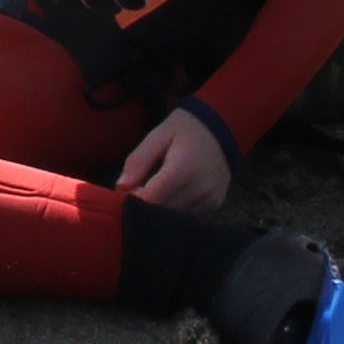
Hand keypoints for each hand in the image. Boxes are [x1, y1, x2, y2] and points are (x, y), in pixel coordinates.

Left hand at [115, 104, 233, 212]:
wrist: (223, 127)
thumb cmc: (186, 129)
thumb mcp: (158, 135)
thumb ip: (138, 160)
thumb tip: (121, 187)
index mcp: (182, 170)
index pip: (150, 199)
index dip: (133, 200)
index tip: (127, 190)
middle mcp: (198, 189)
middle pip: (161, 211)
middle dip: (144, 206)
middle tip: (137, 189)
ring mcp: (208, 199)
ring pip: (173, 217)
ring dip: (159, 208)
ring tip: (155, 189)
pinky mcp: (214, 205)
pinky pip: (187, 215)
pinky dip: (174, 209)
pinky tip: (172, 193)